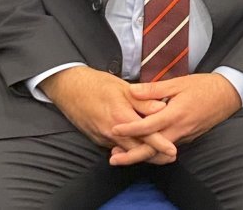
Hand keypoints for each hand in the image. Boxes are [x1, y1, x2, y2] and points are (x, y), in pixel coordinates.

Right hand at [40, 66, 175, 164]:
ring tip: (159, 154)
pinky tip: (138, 146)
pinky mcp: (98, 139)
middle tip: (171, 157)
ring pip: (126, 151)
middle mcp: (112, 132)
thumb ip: (143, 100)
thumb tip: (163, 108)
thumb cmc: (97, 85)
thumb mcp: (123, 88)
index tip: (173, 151)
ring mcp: (103, 138)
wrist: (69, 89)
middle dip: (154, 155)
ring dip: (142, 154)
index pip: (145, 135)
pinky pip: (117, 148)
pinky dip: (128, 149)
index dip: (160, 145)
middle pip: (137, 150)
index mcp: (121, 117)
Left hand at [110, 73, 242, 163]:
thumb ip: (155, 88)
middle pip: (152, 149)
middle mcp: (180, 129)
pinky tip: (143, 146)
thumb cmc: (204, 86)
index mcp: (176, 113)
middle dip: (132, 156)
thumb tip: (132, 90)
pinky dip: (154, 150)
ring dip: (141, 154)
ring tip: (123, 154)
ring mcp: (185, 136)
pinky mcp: (188, 138)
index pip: (149, 126)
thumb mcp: (179, 82)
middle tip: (113, 158)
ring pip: (159, 151)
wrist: (229, 95)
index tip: (114, 129)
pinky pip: (168, 147)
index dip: (130, 129)